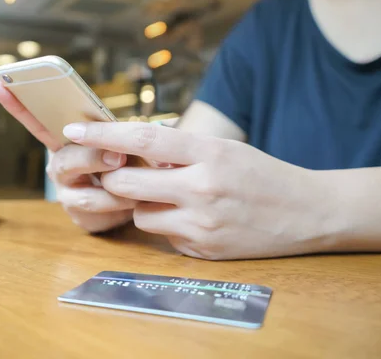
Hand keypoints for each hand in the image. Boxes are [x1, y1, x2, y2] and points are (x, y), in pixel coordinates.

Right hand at [0, 80, 135, 231]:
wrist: (137, 201)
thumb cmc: (126, 163)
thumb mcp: (122, 142)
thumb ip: (116, 135)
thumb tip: (125, 135)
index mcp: (65, 141)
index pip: (37, 121)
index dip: (18, 105)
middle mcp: (59, 166)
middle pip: (66, 160)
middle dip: (92, 157)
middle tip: (119, 156)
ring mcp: (66, 192)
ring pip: (84, 191)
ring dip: (113, 184)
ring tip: (136, 178)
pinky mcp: (78, 215)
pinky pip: (97, 209)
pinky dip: (120, 202)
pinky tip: (134, 198)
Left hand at [63, 122, 334, 259]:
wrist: (307, 212)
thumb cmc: (262, 174)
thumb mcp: (225, 148)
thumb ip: (180, 149)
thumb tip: (133, 148)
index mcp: (209, 152)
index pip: (143, 137)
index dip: (103, 133)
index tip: (73, 130)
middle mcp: (202, 187)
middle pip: (127, 182)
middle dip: (115, 178)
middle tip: (119, 172)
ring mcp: (201, 223)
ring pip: (139, 214)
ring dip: (142, 205)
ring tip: (170, 197)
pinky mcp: (202, 249)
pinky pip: (163, 236)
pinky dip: (167, 225)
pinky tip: (192, 218)